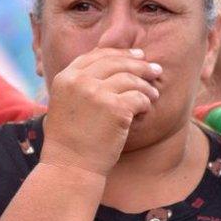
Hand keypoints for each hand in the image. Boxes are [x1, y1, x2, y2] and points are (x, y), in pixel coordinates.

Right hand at [41, 48, 161, 176]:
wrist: (70, 167)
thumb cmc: (69, 141)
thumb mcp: (66, 104)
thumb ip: (80, 84)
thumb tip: (111, 66)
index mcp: (65, 78)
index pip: (96, 55)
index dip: (119, 53)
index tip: (136, 55)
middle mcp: (79, 81)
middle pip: (116, 62)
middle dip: (139, 64)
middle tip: (155, 69)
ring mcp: (97, 93)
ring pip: (130, 78)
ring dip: (146, 86)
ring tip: (154, 94)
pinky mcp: (115, 108)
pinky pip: (138, 97)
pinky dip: (145, 103)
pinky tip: (146, 110)